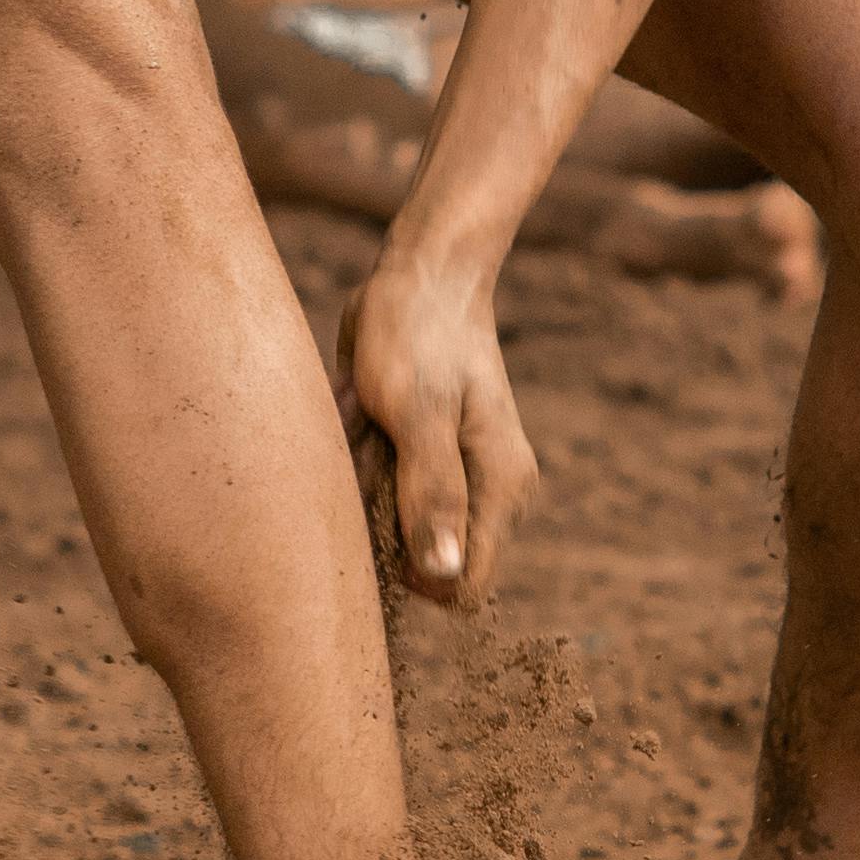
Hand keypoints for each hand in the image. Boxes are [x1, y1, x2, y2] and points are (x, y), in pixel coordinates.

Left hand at [337, 244, 537, 601]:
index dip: (416, 581)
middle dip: (381, 530)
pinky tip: (359, 423)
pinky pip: (382, 491)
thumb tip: (443, 575)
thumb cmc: (419, 333)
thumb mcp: (417, 411)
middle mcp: (484, 492)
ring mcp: (453, 475)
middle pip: (427, 563)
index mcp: (500, 488)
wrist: (421, 272)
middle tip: (367, 464)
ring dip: (364, 494)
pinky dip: (360, 468)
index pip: (463, 586)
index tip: (375, 529)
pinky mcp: (421, 457)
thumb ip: (433, 492)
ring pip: (397, 528)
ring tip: (363, 434)